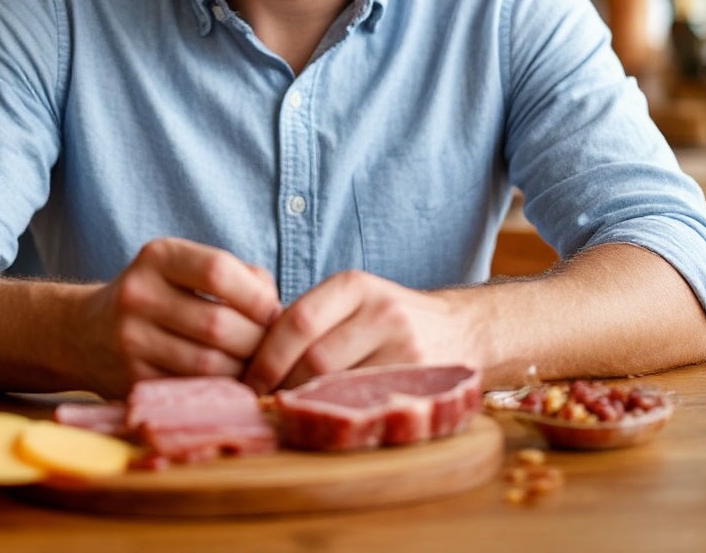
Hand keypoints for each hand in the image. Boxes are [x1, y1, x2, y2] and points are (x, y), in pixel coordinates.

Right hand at [85, 237, 280, 395]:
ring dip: (243, 371)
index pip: (218, 271)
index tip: (273, 311)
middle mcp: (139, 294)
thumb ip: (239, 277)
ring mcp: (130, 340)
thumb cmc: (160, 295)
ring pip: (208, 365)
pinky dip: (220, 391)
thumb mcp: (187, 268)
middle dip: (256, 341)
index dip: (257, 296)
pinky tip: (231, 384)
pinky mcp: (131, 380)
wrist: (84, 333)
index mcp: (158, 256)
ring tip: (256, 367)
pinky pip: (191, 390)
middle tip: (271, 349)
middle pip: (217, 324)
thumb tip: (278, 311)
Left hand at [242, 269, 472, 393]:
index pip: (296, 321)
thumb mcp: (351, 301)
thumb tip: (247, 356)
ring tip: (291, 412)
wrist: (458, 328)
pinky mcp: (422, 379)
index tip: (247, 380)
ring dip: (308, 405)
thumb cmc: (385, 319)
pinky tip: (327, 420)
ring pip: (340, 385)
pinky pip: (368, 404)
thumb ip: (309, 319)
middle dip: (283, 386)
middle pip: (315, 358)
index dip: (265, 356)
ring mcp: (405, 345)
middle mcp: (380, 310)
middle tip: (264, 403)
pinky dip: (340, 416)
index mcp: (353, 285)